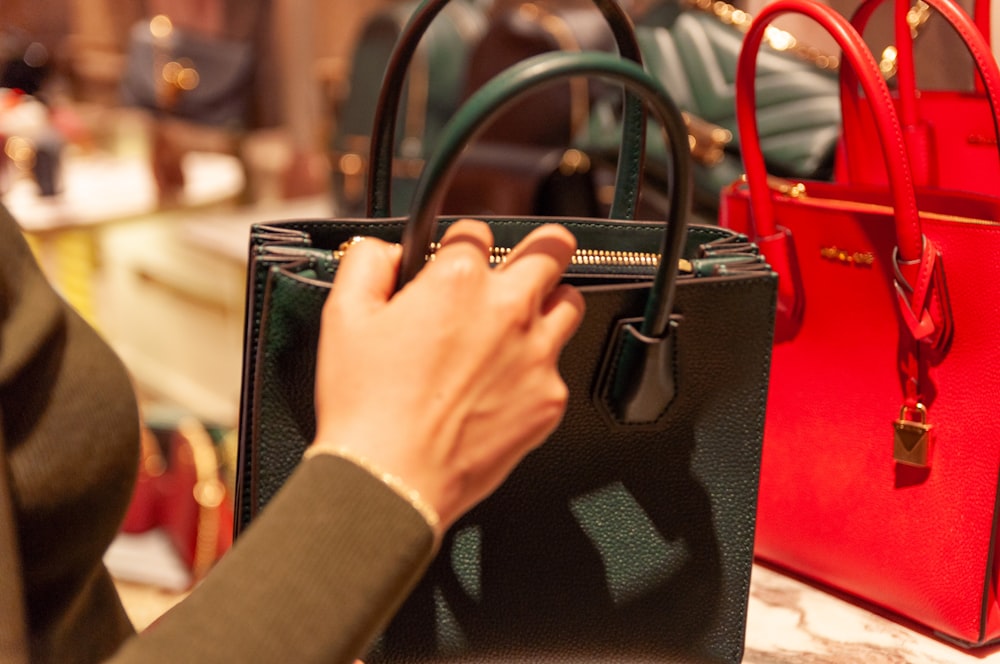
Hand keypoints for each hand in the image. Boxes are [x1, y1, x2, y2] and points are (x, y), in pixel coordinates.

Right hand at [311, 220, 583, 534]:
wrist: (391, 480)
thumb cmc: (366, 406)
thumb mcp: (343, 316)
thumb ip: (368, 263)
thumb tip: (386, 249)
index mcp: (458, 282)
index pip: (478, 232)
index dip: (461, 244)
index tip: (455, 261)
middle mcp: (507, 311)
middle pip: (553, 250)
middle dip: (540, 248)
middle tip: (528, 260)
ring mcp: (536, 356)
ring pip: (570, 304)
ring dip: (549, 304)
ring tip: (522, 323)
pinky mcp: (549, 400)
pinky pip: (559, 369)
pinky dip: (537, 371)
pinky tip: (504, 388)